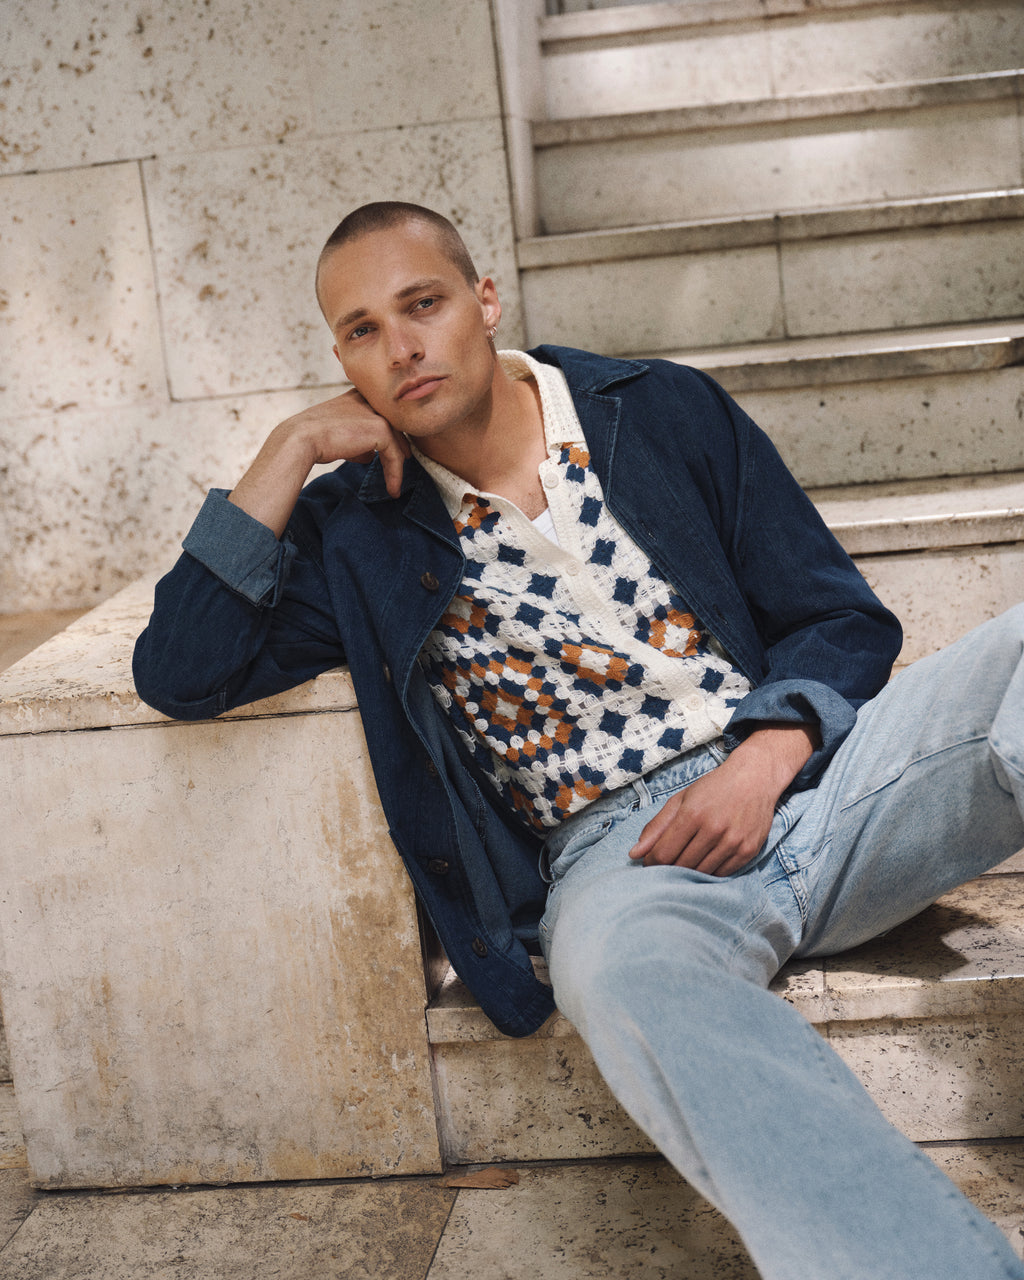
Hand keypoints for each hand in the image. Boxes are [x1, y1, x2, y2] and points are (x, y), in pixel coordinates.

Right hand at [281, 388, 410, 493]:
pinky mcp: (380, 429)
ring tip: (394, 486)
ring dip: (396, 465)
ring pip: (395, 441)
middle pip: (392, 424)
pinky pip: (394, 454)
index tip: (394, 450)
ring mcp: (375, 413)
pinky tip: (392, 489)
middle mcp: (368, 401)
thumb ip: (356, 443)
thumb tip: (369, 457)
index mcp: (355, 397)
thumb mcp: (336, 436)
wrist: (300, 439)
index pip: (379, 414)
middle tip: (403, 462)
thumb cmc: (310, 439)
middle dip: (400, 444)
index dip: (388, 433)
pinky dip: (395, 474)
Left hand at [628, 724, 816, 875]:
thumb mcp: (681, 800)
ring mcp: (733, 841)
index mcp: (692, 814)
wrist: (755, 778)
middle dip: (668, 868)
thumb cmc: (714, 788)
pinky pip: (722, 874)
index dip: (651, 862)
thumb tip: (634, 854)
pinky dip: (710, 872)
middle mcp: (714, 829)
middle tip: (666, 864)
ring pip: (702, 872)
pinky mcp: (749, 850)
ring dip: (689, 872)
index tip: (649, 862)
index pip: (663, 853)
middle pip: (681, 865)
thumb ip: (656, 827)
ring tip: (685, 862)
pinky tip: (705, 861)